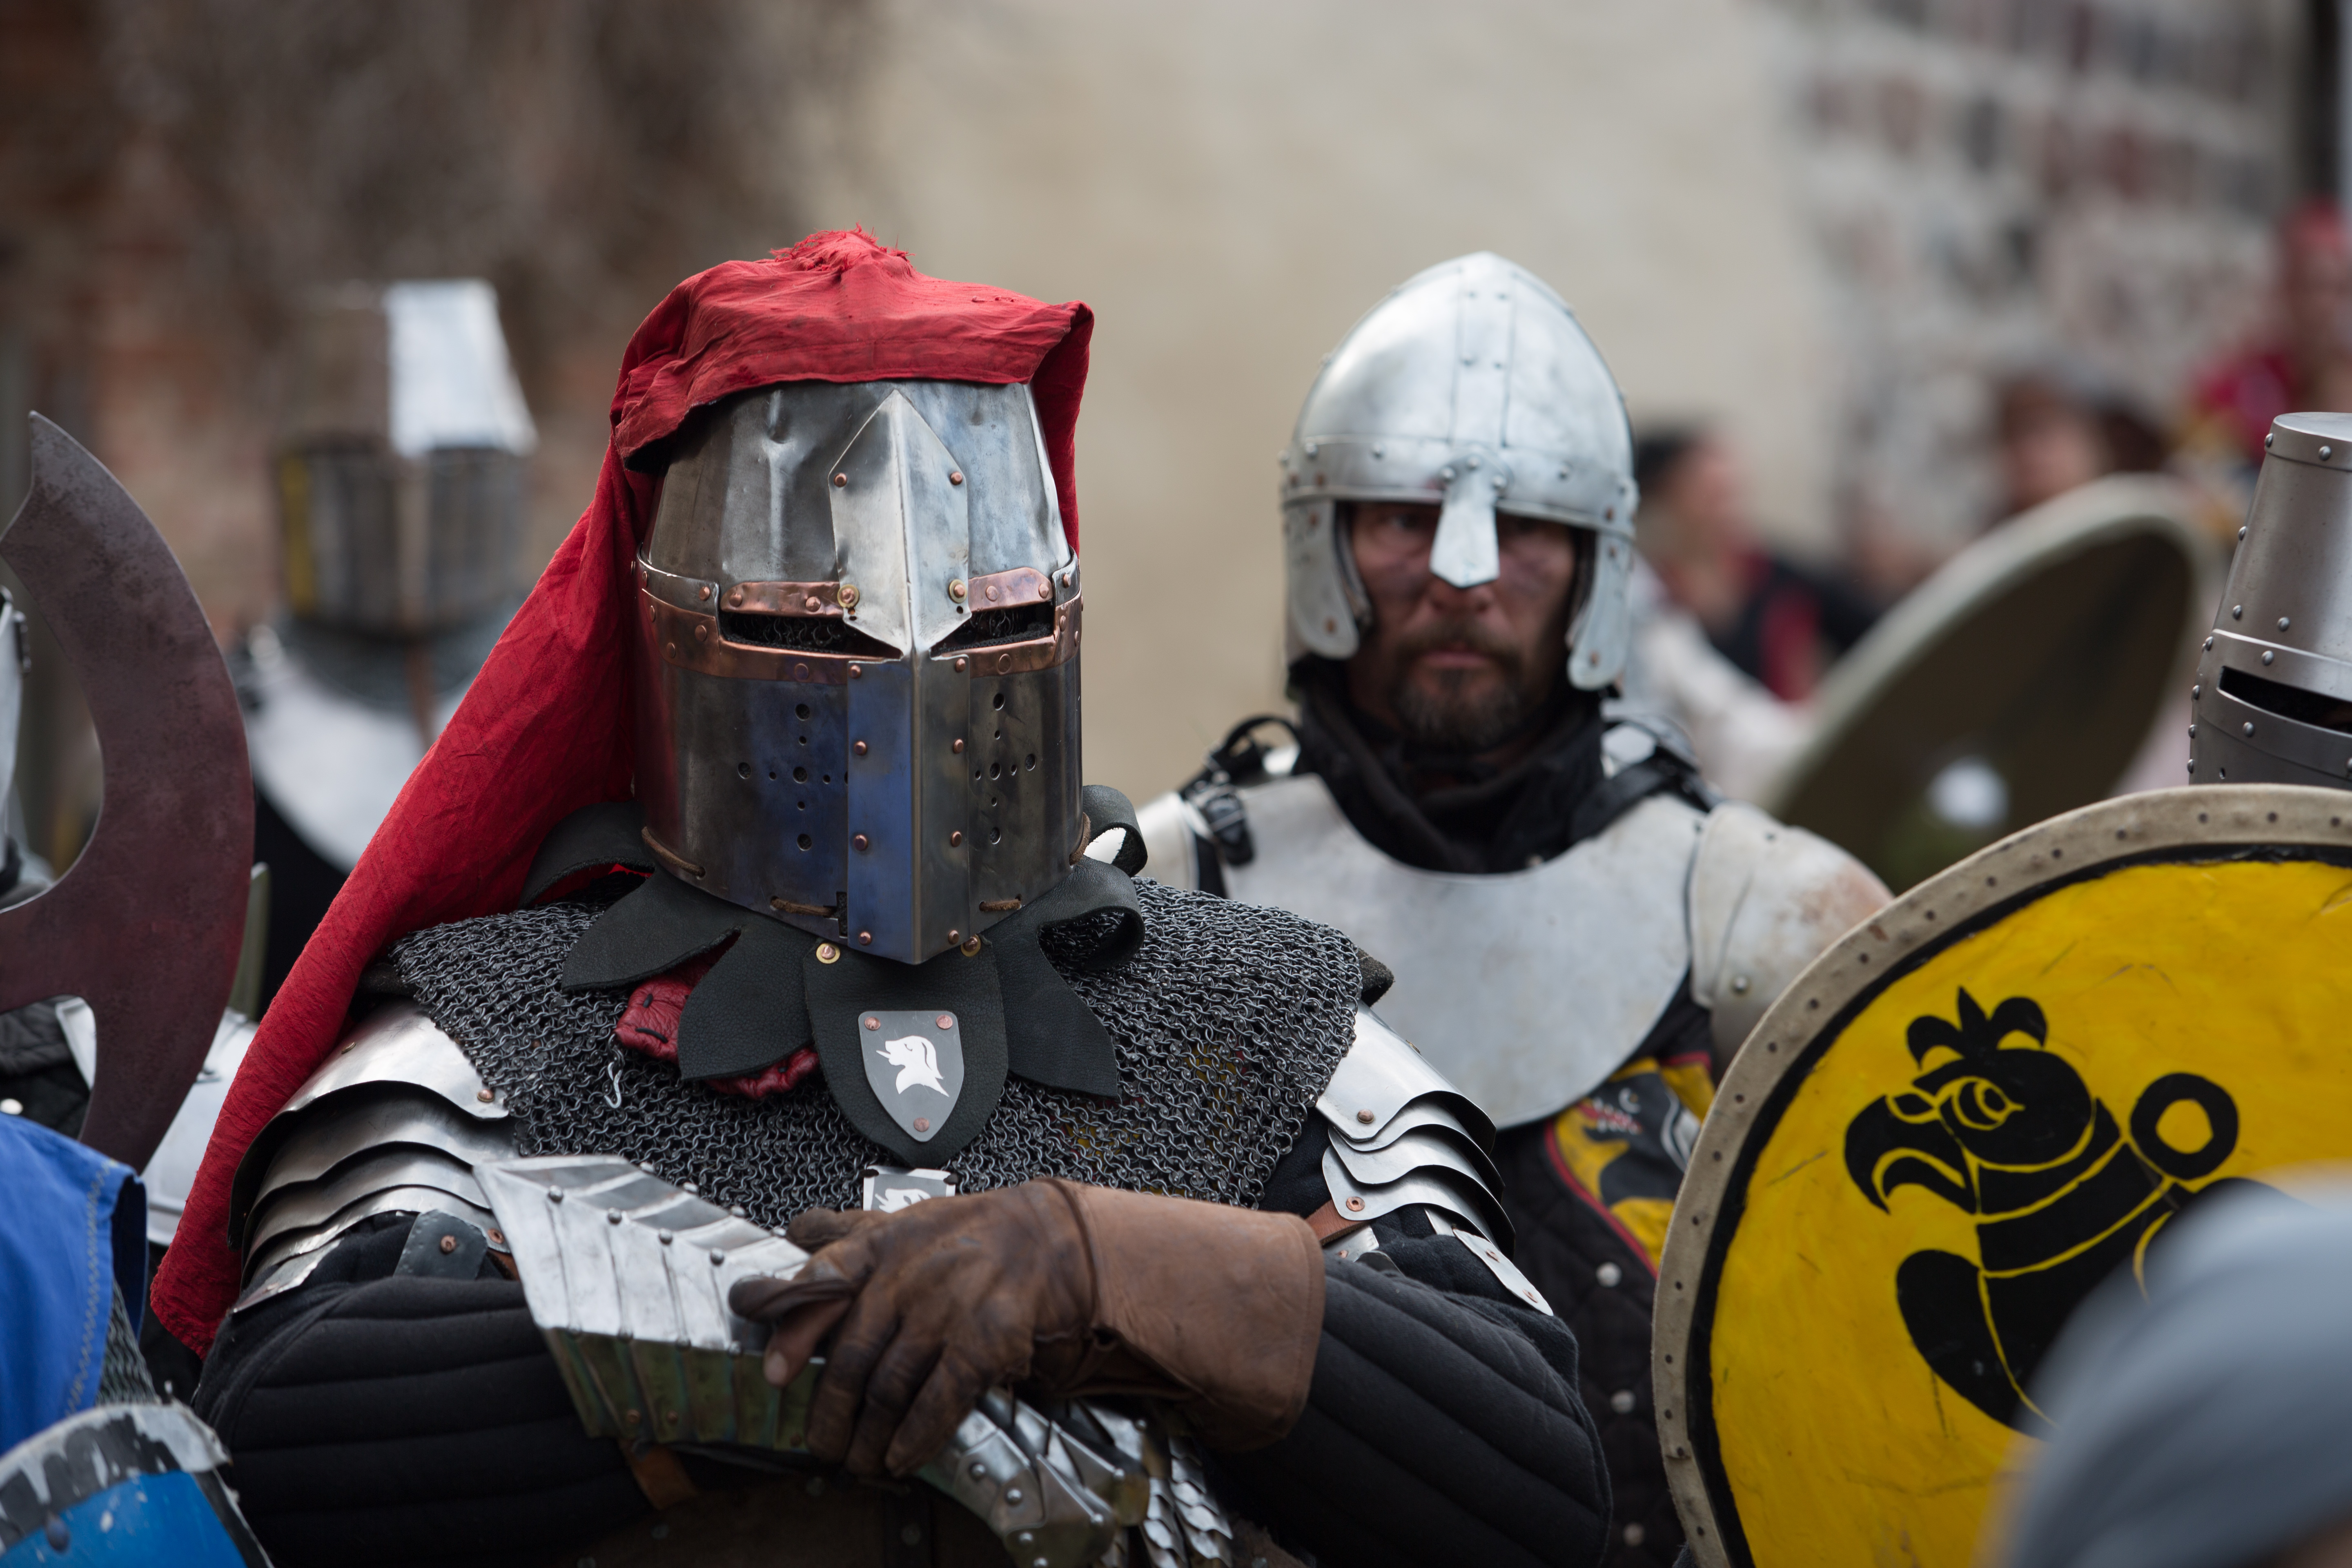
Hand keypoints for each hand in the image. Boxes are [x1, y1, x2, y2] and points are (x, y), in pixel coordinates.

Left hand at [729, 1180, 1326, 1475]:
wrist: (1052, 1239)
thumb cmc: (971, 1233)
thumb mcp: (902, 1221)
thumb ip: (846, 1232)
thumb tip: (793, 1234)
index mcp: (883, 1245)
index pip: (823, 1279)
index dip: (792, 1327)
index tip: (774, 1370)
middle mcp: (909, 1276)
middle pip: (852, 1354)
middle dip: (830, 1412)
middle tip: (821, 1444)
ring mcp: (947, 1310)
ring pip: (890, 1385)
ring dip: (868, 1436)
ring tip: (857, 1462)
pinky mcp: (984, 1342)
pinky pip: (940, 1399)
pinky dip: (915, 1436)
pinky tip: (901, 1458)